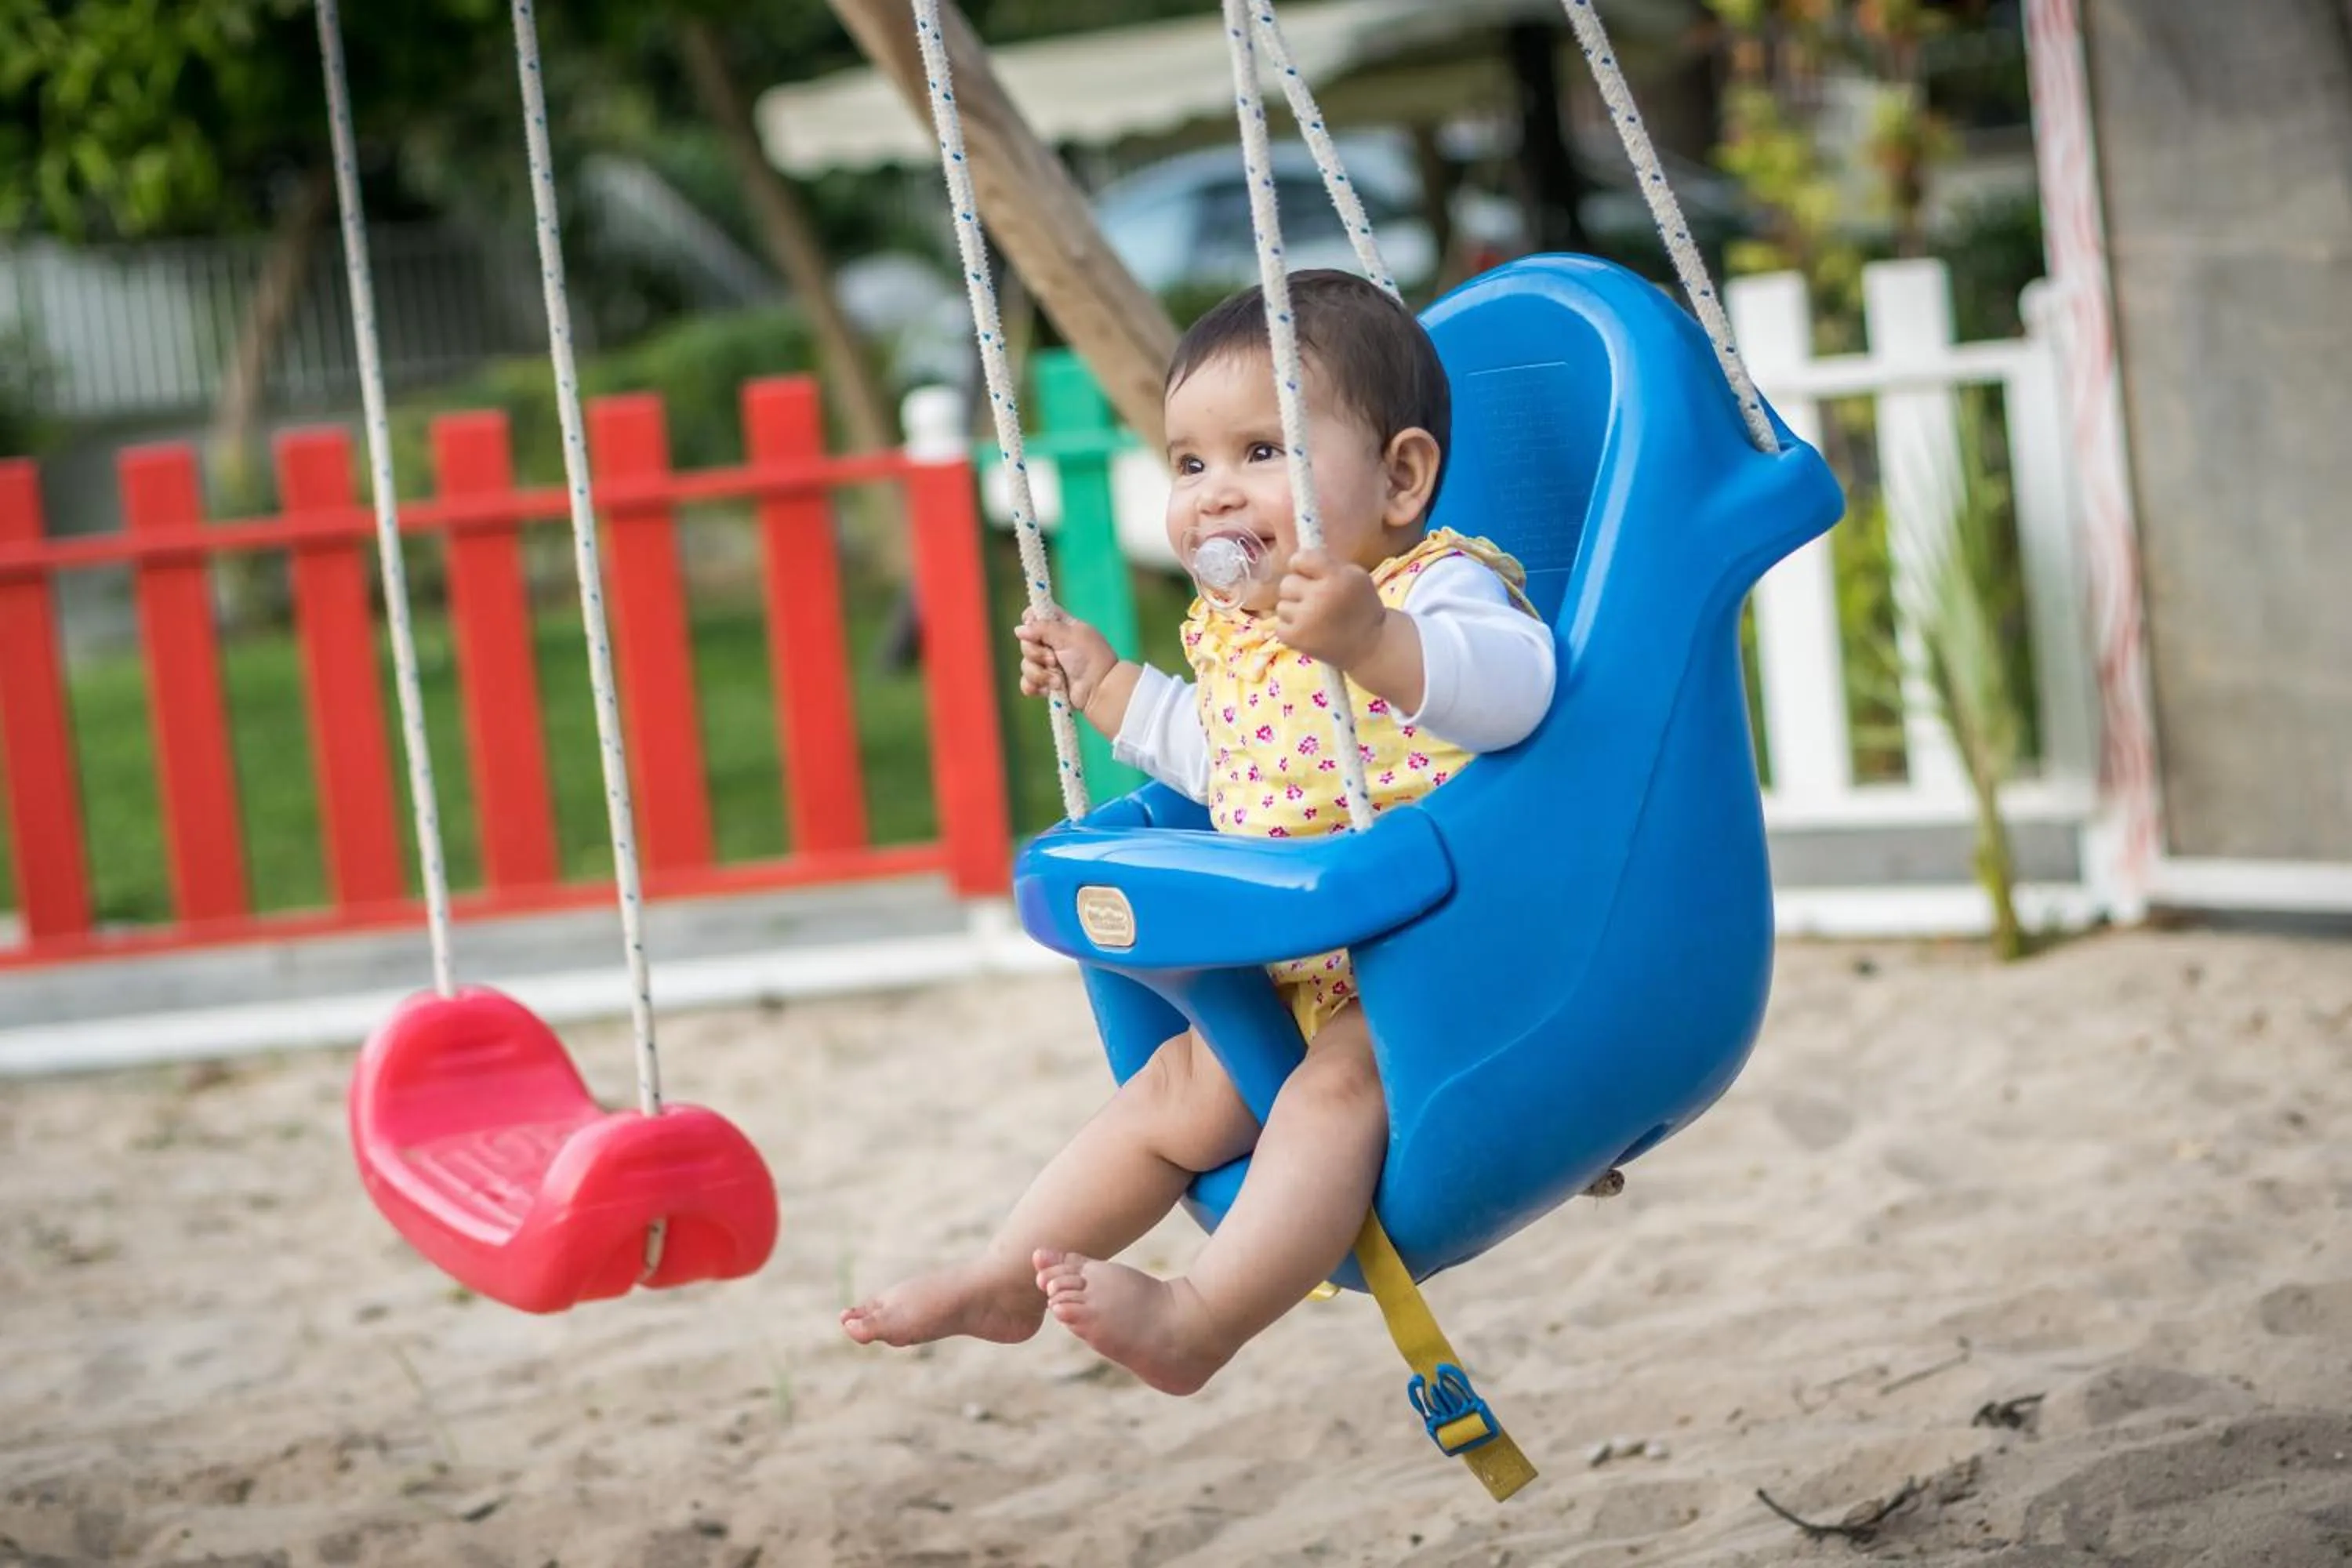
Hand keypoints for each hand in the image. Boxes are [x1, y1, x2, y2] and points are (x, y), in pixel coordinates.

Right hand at [1016, 606, 1117, 716]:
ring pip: (1025, 665)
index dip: (1030, 622)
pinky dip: (1034, 687)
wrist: (1100, 690)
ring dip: (1040, 674)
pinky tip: (1048, 690)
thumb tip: (1018, 629)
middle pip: (1026, 643)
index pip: (1035, 616)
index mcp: (1060, 626)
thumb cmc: (1090, 658)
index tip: (1033, 630)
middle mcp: (1052, 644)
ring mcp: (1048, 665)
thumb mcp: (1070, 636)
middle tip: (1055, 660)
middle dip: (1037, 654)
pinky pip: (1026, 683)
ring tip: (1058, 680)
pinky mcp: (1045, 684)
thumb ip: (1044, 628)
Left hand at [1276, 549, 1387, 669]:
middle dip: (1298, 590)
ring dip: (1294, 610)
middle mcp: (1318, 596)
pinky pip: (1279, 626)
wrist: (1371, 646)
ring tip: (1314, 618)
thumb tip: (1298, 557)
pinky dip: (1291, 629)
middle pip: (1287, 583)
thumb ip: (1328, 564)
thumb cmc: (1363, 608)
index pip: (1300, 558)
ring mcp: (1304, 619)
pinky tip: (1308, 631)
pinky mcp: (1295, 639)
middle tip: (1314, 600)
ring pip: (1281, 605)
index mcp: (1336, 577)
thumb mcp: (1356, 576)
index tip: (1308, 573)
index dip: (1302, 565)